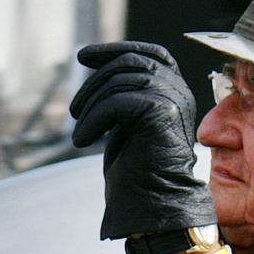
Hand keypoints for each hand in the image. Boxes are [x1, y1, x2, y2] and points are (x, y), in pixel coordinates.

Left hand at [71, 41, 215, 240]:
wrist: (156, 203)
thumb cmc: (140, 170)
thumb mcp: (129, 122)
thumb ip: (123, 93)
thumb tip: (98, 66)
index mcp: (175, 90)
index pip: (149, 54)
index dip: (115, 50)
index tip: (83, 56)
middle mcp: (179, 90)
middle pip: (129, 64)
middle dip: (94, 82)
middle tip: (73, 111)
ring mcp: (173, 99)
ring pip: (120, 82)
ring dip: (91, 107)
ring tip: (80, 136)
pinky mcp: (160, 111)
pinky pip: (116, 103)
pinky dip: (93, 121)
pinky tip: (83, 141)